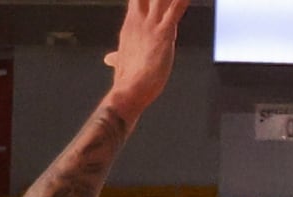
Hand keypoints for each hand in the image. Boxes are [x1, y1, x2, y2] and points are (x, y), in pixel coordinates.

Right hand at [103, 0, 188, 121]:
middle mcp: (139, 20)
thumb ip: (119, 56)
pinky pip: (176, 11)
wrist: (129, 92)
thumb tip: (111, 58)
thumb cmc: (129, 79)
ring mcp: (151, 26)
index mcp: (131, 24)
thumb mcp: (123, 62)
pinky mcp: (164, 35)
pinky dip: (182, 1)